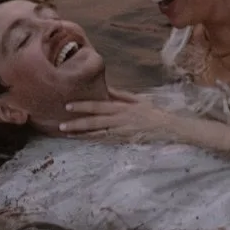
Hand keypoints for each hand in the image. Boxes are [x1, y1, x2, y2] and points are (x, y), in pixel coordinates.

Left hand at [60, 93, 180, 143]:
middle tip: (61, 125)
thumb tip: (105, 88)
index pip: (99, 106)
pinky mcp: (123, 141)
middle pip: (95, 121)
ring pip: (97, 133)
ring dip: (81, 134)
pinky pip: (105, 141)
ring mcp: (121, 132)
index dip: (83, 106)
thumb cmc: (152, 112)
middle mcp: (120, 119)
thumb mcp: (138, 99)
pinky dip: (92, 140)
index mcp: (122, 107)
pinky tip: (82, 140)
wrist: (168, 127)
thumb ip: (120, 95)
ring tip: (66, 134)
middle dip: (77, 123)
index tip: (68, 106)